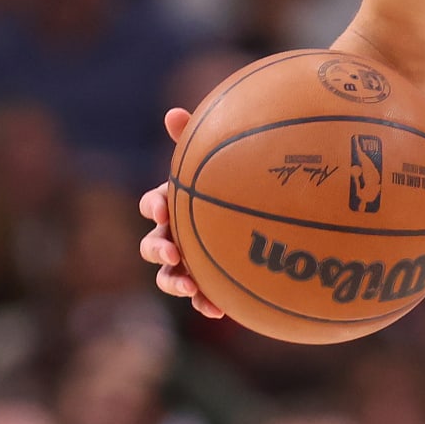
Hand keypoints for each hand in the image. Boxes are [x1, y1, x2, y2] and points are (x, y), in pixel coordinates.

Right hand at [137, 107, 223, 318]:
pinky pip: (201, 297)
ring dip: (174, 282)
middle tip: (174, 252)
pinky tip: (218, 310)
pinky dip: (204, 303)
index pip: (152, 204)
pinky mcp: (211, 283)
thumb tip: (173, 113)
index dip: (153, 206)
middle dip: (157, 250)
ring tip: (189, 287)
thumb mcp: (222, 160)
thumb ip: (198, 142)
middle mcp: (177, 233)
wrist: (272, 218)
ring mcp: (192, 261)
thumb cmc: (242, 181)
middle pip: (152, 246)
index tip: (164, 206)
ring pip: (169, 278)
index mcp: (177, 203)